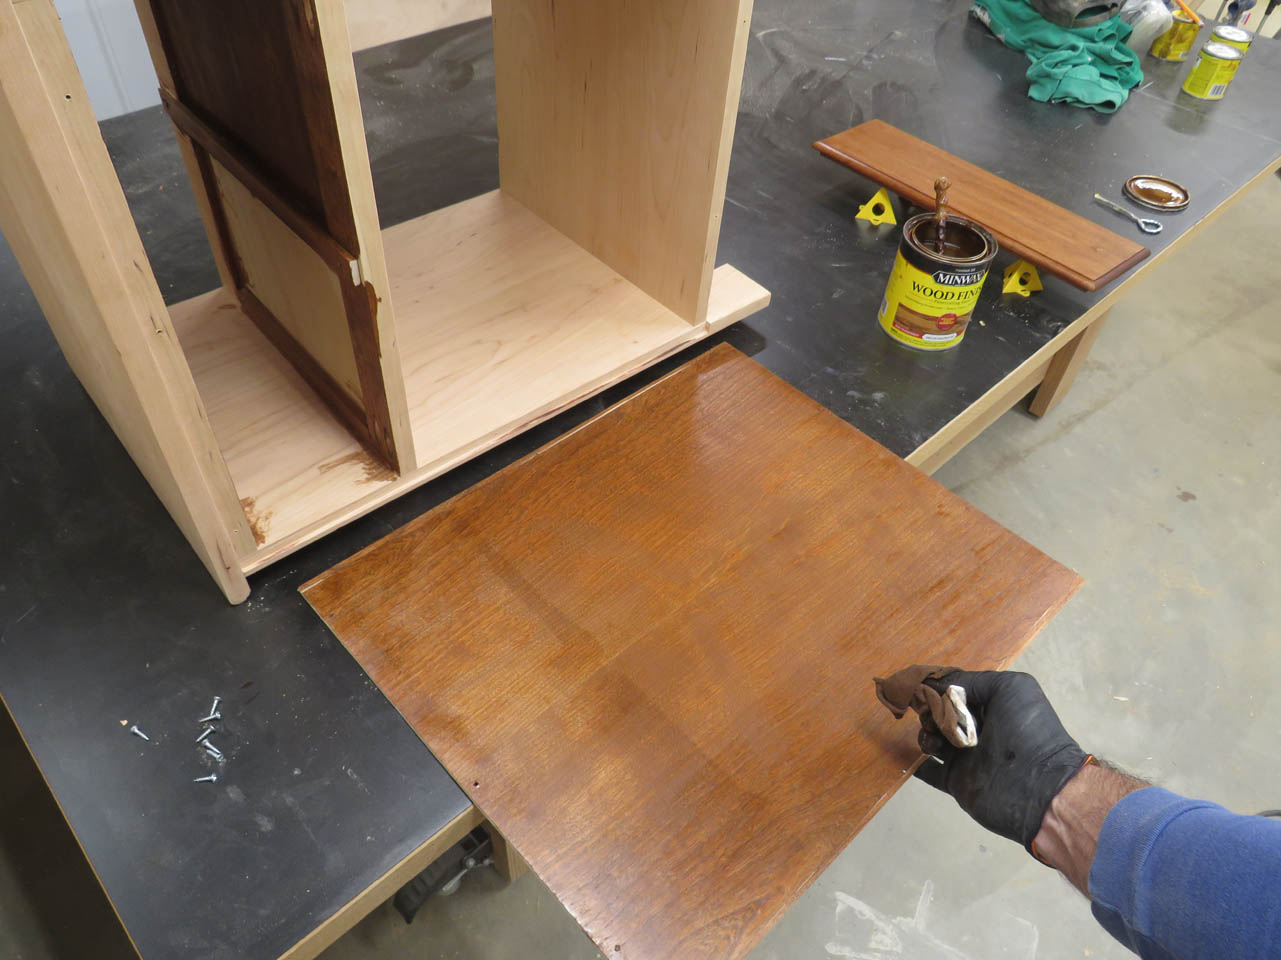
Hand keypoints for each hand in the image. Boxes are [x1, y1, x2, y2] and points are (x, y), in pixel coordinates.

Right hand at [913, 670, 1089, 851]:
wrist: (1039, 787)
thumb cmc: (1028, 731)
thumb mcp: (1009, 688)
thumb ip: (972, 681)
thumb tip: (937, 686)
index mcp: (992, 705)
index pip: (956, 690)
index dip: (938, 687)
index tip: (922, 687)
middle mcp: (978, 729)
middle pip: (940, 713)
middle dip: (930, 709)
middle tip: (931, 715)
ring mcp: (966, 756)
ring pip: (931, 738)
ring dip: (925, 733)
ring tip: (934, 739)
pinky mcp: (956, 780)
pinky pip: (928, 770)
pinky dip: (914, 762)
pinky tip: (908, 754)